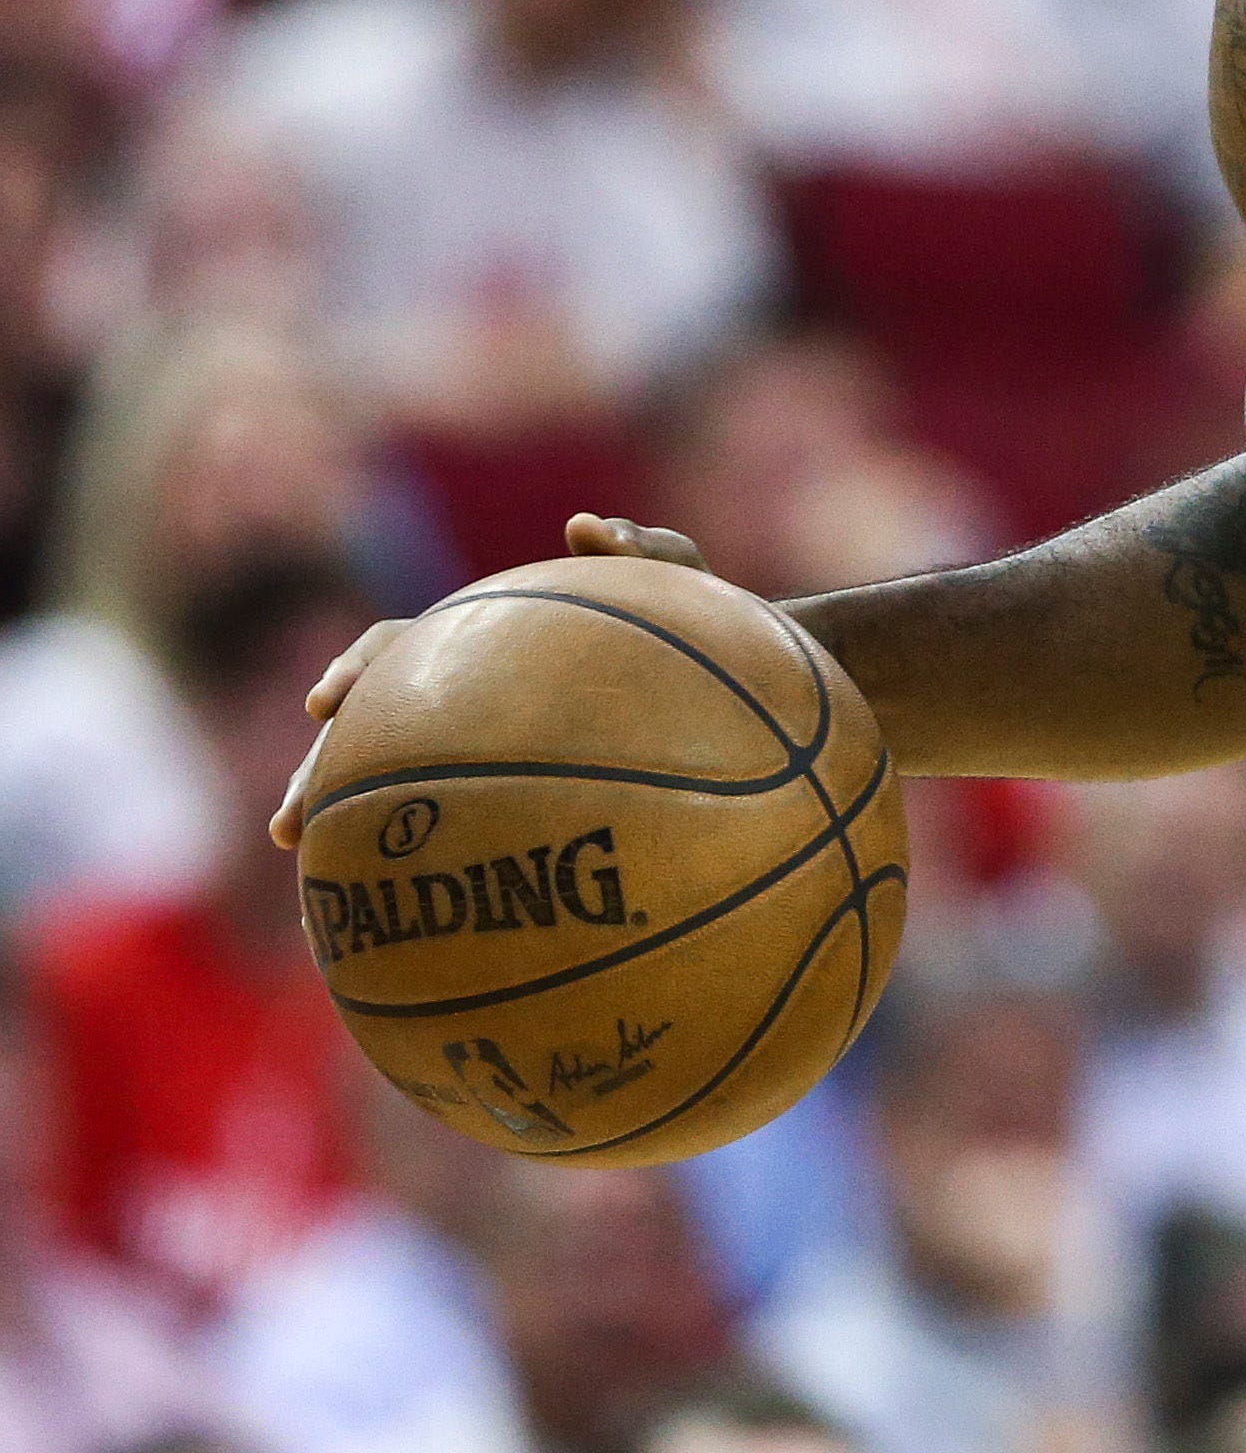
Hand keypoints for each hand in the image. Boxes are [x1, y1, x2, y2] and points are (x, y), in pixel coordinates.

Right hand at [267, 513, 708, 848]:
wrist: (746, 693)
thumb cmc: (710, 629)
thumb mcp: (685, 583)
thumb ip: (650, 552)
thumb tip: (585, 528)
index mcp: (488, 643)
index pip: (400, 648)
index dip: (359, 670)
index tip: (326, 703)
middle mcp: (476, 696)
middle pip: (375, 731)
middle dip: (324, 774)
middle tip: (291, 826)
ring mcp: (496, 746)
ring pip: (401, 786)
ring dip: (354, 827)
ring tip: (321, 877)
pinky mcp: (531, 799)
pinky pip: (474, 834)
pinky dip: (442, 864)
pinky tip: (424, 924)